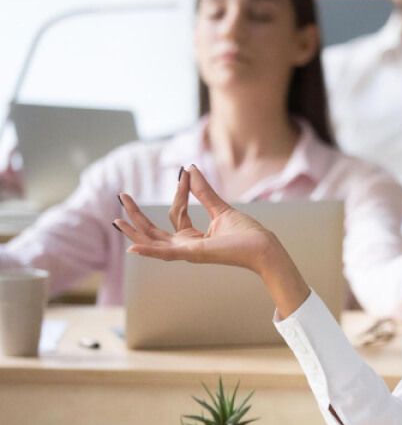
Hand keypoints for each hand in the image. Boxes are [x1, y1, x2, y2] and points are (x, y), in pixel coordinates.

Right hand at [114, 165, 309, 316]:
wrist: (262, 247)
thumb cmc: (247, 234)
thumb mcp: (220, 208)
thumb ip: (203, 192)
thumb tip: (190, 170)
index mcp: (193, 237)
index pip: (176, 212)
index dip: (179, 191)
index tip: (184, 173)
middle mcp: (186, 246)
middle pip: (153, 230)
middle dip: (136, 215)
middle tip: (122, 196)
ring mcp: (187, 252)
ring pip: (153, 242)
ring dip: (134, 230)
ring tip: (116, 218)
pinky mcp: (193, 255)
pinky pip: (165, 253)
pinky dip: (148, 250)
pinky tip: (132, 246)